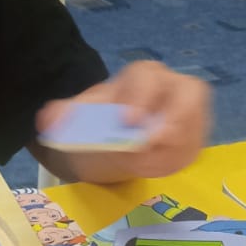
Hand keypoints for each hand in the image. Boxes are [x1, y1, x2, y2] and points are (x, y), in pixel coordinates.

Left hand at [36, 61, 210, 184]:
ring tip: (141, 165)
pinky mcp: (195, 139)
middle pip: (191, 92)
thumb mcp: (78, 118)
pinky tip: (149, 169)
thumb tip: (50, 118)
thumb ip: (63, 115)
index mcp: (142, 76)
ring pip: (194, 126)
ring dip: (171, 147)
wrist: (112, 143)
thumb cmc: (99, 123)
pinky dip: (173, 162)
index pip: (147, 77)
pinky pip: (193, 151)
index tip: (128, 121)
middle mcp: (173, 87)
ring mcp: (189, 113)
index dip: (141, 96)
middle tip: (153, 141)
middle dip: (176, 116)